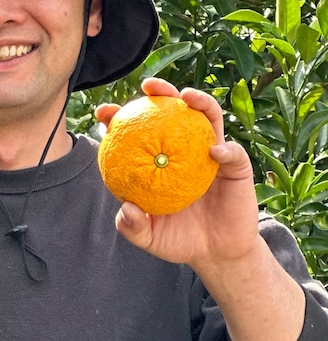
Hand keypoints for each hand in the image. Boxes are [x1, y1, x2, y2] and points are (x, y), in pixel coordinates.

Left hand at [95, 79, 258, 272]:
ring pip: (209, 119)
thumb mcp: (150, 238)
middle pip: (175, 113)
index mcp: (160, 161)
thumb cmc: (179, 241)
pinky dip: (225, 150)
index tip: (103, 113)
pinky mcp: (236, 167)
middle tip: (147, 86)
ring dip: (200, 103)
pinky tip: (214, 152)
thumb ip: (133, 226)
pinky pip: (233, 154)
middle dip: (162, 92)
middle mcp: (185, 150)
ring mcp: (212, 155)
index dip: (120, 118)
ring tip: (186, 97)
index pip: (139, 133)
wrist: (216, 254)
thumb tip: (125, 208)